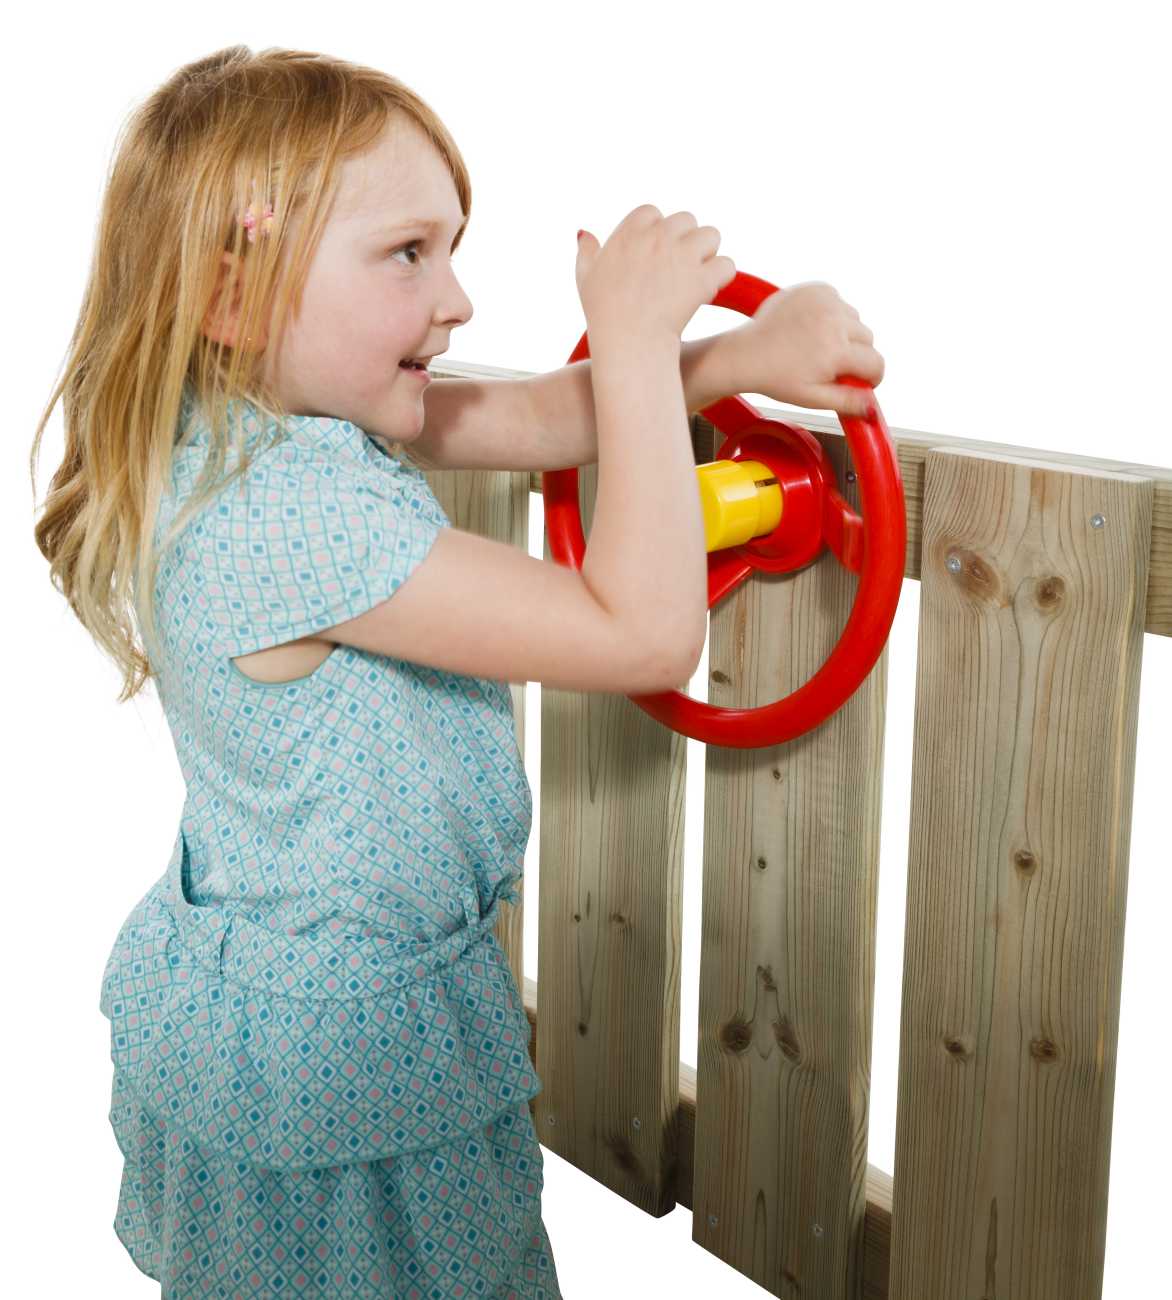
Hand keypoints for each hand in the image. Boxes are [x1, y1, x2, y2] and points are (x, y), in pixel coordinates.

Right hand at [576, 204, 736, 346]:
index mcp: (631, 231)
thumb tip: (584, 232)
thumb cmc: (603, 314)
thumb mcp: (585, 278)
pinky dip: (721, 277)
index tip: (655, 257)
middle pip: (687, 220)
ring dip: (708, 255)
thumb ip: (586, 252)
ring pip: (712, 236)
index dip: (658, 233)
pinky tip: (708, 291)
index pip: (653, 213)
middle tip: (680, 270)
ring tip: (697, 278)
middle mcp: (658, 236)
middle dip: (687, 241)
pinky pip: (726, 265)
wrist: (626, 343)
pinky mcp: (703, 279)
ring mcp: (682, 256)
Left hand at [727, 282, 884, 418]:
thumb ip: (847, 402)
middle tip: (831, 364)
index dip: (871, 377)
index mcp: (837, 350)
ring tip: (818, 344)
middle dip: (856, 353)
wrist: (747, 353)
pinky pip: (839, 301)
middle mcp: (835, 321)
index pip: (876, 363)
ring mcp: (825, 301)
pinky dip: (832, 313)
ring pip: (854, 319)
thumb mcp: (813, 398)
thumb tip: (871, 408)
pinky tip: (812, 327)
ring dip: (844, 332)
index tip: (862, 381)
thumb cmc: (775, 377)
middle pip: (868, 339)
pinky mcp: (815, 288)